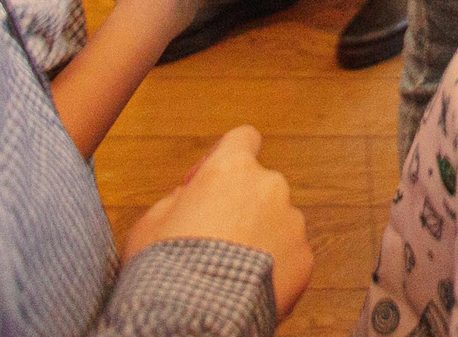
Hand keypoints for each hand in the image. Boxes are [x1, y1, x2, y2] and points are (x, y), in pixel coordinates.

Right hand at [124, 126, 312, 314]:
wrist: (195, 319)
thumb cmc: (165, 269)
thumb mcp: (151, 222)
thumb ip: (179, 198)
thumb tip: (190, 198)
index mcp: (231, 169)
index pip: (243, 138)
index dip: (224, 158)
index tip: (207, 183)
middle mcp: (269, 186)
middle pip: (259, 186)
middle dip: (240, 207)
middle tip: (211, 242)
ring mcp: (292, 221)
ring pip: (276, 222)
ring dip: (258, 239)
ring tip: (227, 274)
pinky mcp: (305, 257)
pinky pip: (289, 255)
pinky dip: (273, 268)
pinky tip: (246, 289)